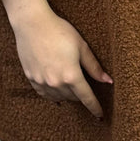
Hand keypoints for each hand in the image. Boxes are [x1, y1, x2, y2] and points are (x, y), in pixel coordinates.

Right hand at [12, 5, 112, 119]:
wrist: (33, 24)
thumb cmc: (59, 31)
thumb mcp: (81, 46)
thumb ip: (94, 66)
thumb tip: (108, 81)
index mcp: (71, 75)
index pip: (86, 98)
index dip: (95, 107)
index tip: (100, 115)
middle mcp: (56, 83)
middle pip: (73, 97)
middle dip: (81, 95)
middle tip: (85, 87)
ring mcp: (42, 82)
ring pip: (59, 97)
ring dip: (67, 95)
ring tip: (71, 86)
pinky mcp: (31, 79)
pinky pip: (44, 94)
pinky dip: (52, 94)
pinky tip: (55, 90)